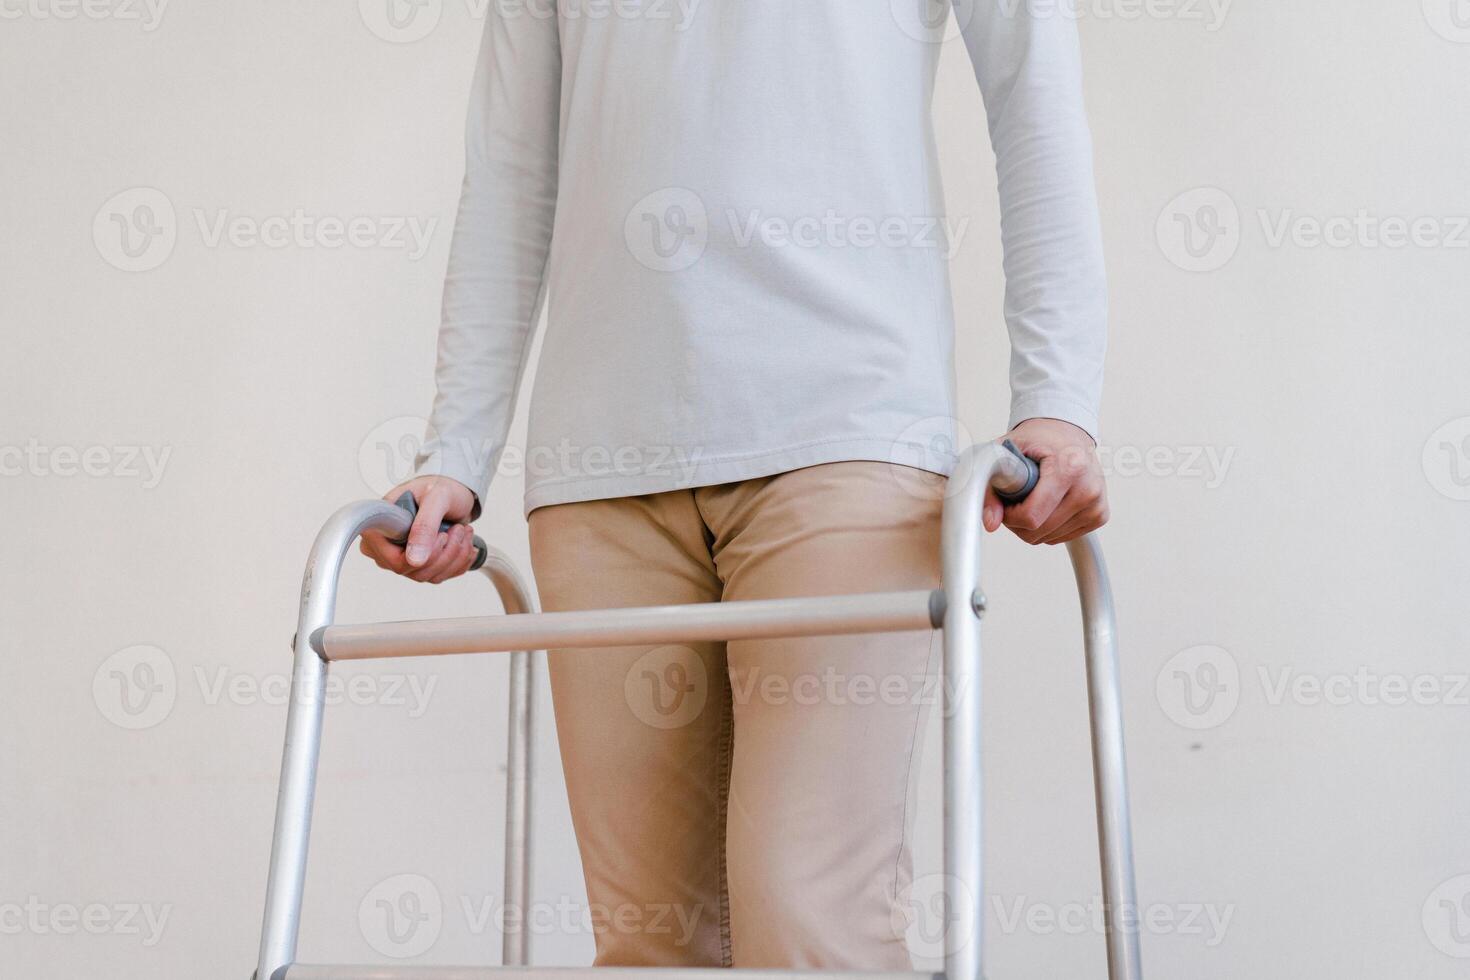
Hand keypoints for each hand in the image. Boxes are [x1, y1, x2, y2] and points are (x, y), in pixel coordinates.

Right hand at [360, 475, 479, 582]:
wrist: (453, 492)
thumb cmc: (438, 486)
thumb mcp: (436, 498)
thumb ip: (424, 525)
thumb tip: (414, 559)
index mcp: (379, 528)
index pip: (394, 560)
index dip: (423, 553)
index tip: (441, 534)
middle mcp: (387, 546)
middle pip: (415, 571)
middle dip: (445, 551)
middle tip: (456, 529)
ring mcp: (402, 557)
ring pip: (431, 575)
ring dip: (455, 554)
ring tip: (461, 531)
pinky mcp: (420, 564)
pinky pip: (441, 575)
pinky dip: (460, 560)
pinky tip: (462, 542)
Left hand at [983, 418, 1108, 544]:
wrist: (1067, 431)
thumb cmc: (1038, 439)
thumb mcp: (1005, 453)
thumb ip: (991, 487)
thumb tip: (989, 522)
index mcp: (1069, 469)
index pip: (1031, 516)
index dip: (1009, 515)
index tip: (1004, 501)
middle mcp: (1088, 488)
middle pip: (1038, 531)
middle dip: (1017, 521)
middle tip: (1015, 497)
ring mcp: (1096, 504)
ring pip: (1048, 538)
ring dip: (1032, 525)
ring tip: (1032, 497)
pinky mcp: (1100, 515)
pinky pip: (1061, 538)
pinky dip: (1047, 527)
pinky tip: (1047, 504)